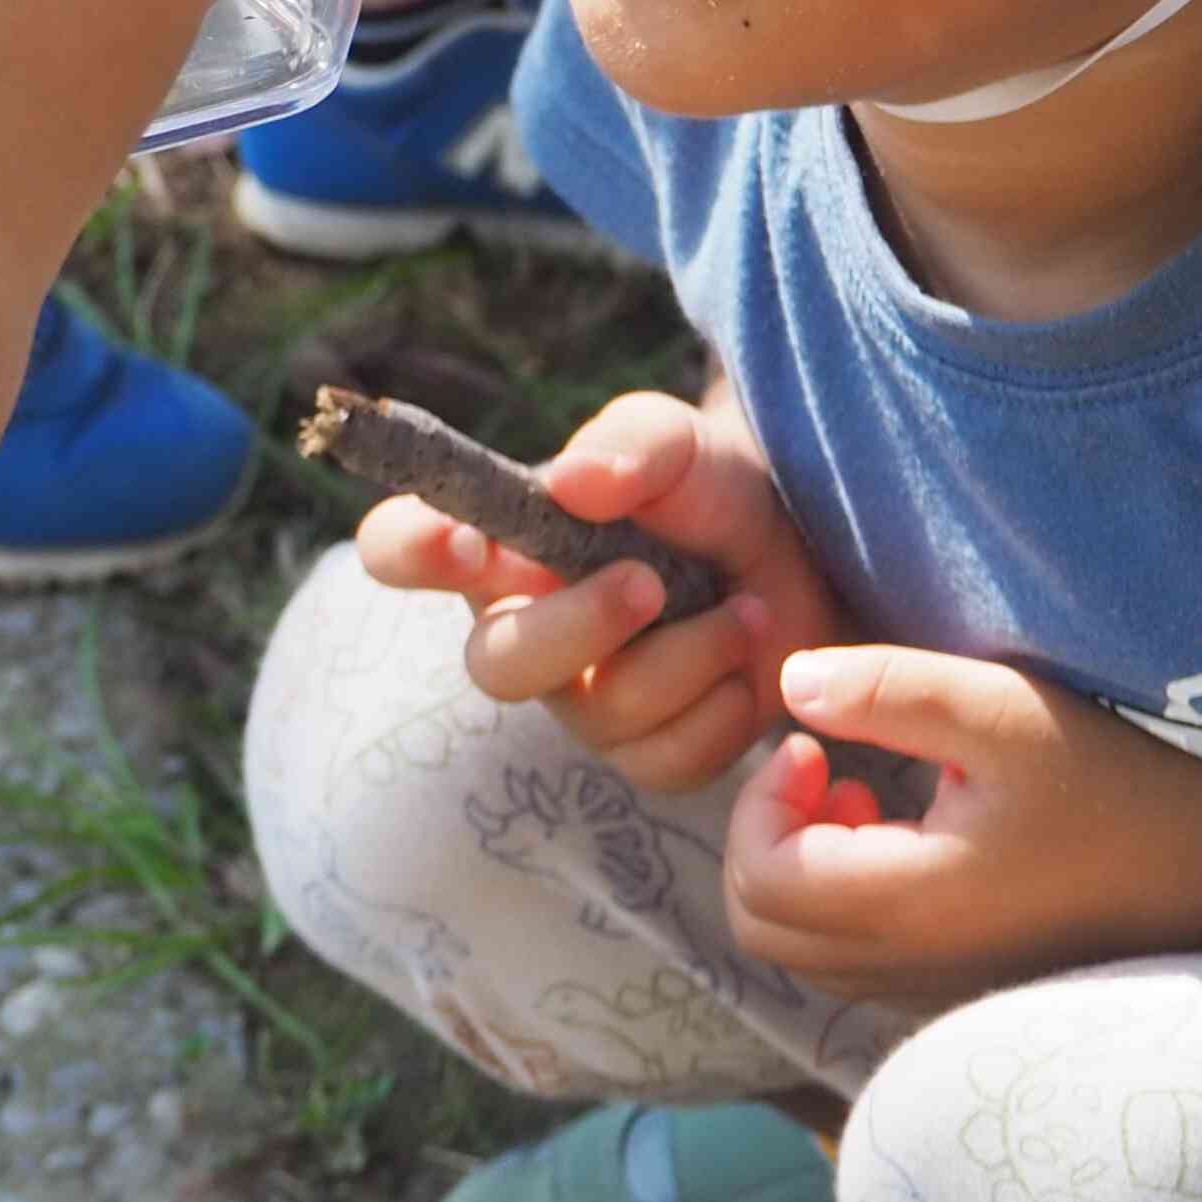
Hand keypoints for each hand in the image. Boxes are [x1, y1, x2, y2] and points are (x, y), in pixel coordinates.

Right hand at [357, 384, 849, 794]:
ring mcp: (583, 700)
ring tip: (746, 608)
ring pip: (601, 715)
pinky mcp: (647, 751)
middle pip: (493, 665)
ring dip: (688, 655)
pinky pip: (663, 762)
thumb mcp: (677, 439)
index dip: (411, 551)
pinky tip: (748, 661)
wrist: (803, 550)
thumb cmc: (709, 487)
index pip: (398, 549)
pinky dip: (722, 708)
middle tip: (650, 580)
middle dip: (577, 627)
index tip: (469, 542)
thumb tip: (571, 483)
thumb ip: (627, 443)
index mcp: (497, 545)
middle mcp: (521, 629)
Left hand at [723, 646, 1201, 1013]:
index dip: (759, 804)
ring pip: (805, 953)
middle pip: (764, 930)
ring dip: (804, 872)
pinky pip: (858, 965)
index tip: (814, 746)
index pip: (762, 879)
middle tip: (826, 771)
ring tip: (865, 799)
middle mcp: (915, 967)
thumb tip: (789, 685)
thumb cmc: (1118, 781)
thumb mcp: (1002, 710)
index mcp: (914, 902)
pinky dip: (845, 905)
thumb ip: (887, 690)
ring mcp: (939, 990)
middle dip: (767, 839)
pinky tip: (905, 839)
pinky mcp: (965, 989)